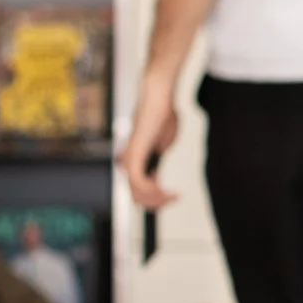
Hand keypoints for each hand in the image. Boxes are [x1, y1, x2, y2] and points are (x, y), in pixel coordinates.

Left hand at [121, 77, 180, 209]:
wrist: (158, 100)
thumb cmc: (162, 116)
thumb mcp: (162, 144)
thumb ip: (157, 158)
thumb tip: (156, 171)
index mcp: (134, 160)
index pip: (139, 191)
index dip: (156, 199)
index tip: (173, 197)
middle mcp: (127, 163)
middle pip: (137, 196)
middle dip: (157, 202)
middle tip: (174, 198)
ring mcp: (128, 160)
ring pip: (137, 193)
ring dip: (157, 199)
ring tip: (172, 196)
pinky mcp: (132, 157)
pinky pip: (138, 183)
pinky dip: (152, 191)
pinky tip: (165, 191)